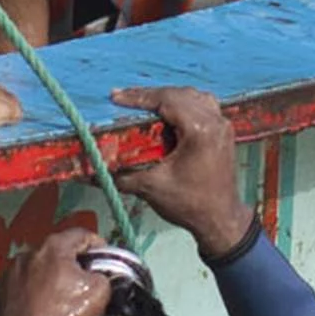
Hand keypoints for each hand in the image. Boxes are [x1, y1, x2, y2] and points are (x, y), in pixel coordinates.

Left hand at [0, 223, 120, 315]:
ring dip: (49, 279)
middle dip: (72, 264)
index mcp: (54, 248)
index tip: (102, 256)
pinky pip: (20, 286)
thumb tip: (99, 277)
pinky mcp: (0, 290)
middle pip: (57, 251)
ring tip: (59, 300)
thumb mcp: (98, 294)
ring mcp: (11, 272)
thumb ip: (103, 277)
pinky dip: (31, 293)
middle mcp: (29, 254)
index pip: (81, 235)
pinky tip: (39, 309)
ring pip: (37, 268)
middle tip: (83, 281)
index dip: (97, 245)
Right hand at [109, 84, 257, 259]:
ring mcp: (223, 124)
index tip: (115, 97)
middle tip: (123, 99)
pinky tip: (169, 113)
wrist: (221, 221)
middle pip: (179, 94)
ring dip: (168, 97)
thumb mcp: (151, 188)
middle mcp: (215, 121)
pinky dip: (184, 104)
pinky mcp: (224, 131)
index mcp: (200, 130)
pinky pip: (203, 105)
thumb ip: (120, 176)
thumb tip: (90, 174)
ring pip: (192, 96)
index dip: (139, 97)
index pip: (166, 100)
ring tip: (143, 104)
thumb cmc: (189, 204)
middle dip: (150, 95)